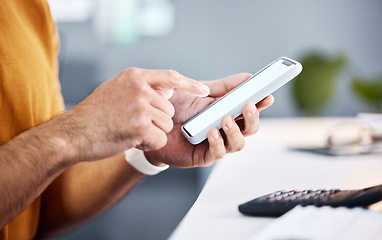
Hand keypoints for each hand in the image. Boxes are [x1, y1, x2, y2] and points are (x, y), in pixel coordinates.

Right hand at [62, 68, 209, 162]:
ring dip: (152, 132)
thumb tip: (169, 89)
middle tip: (133, 123)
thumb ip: (142, 87)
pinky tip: (130, 139)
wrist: (73, 133)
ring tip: (129, 130)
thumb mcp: (116, 89)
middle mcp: (140, 89)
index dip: (191, 84)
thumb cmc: (95, 114)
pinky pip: (160, 139)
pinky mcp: (140, 127)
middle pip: (169, 109)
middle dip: (157, 120)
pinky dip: (149, 144)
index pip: (171, 77)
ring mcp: (140, 107)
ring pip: (166, 125)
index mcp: (135, 76)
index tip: (204, 91)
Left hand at [144, 73, 273, 166]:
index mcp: (228, 112)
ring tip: (225, 118)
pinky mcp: (203, 156)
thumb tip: (248, 77)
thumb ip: (223, 86)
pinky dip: (218, 142)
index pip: (251, 109)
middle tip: (248, 105)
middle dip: (252, 118)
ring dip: (235, 131)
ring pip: (238, 143)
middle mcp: (225, 129)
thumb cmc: (177, 108)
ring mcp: (216, 143)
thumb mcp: (200, 92)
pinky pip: (218, 153)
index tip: (267, 95)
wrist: (152, 123)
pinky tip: (211, 132)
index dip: (261, 103)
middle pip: (250, 128)